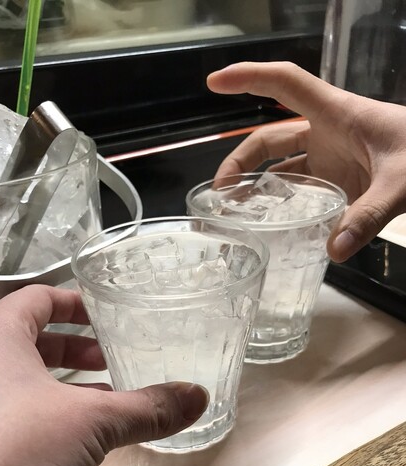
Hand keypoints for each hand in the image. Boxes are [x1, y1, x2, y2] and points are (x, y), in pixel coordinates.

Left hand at [0, 285, 207, 465]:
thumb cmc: (16, 445)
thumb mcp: (91, 422)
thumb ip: (146, 408)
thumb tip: (198, 396)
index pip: (40, 298)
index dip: (76, 304)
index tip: (106, 317)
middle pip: (29, 337)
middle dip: (73, 349)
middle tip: (108, 361)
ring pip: (17, 375)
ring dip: (58, 383)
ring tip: (98, 400)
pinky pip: (6, 406)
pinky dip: (38, 409)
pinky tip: (66, 437)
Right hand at [207, 61, 405, 261]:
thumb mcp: (401, 184)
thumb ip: (370, 215)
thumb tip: (335, 250)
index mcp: (337, 115)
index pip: (285, 85)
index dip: (248, 78)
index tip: (215, 83)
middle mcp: (327, 132)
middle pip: (270, 137)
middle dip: (239, 160)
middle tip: (219, 192)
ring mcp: (331, 155)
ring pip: (281, 163)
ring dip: (255, 183)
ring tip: (234, 210)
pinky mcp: (339, 177)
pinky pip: (301, 185)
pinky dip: (282, 201)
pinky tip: (270, 221)